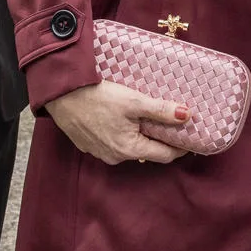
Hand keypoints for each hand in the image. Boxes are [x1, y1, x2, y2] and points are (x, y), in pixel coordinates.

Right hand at [44, 80, 189, 165]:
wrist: (60, 93)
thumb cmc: (97, 97)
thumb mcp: (134, 101)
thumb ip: (161, 111)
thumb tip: (187, 116)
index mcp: (129, 149)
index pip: (165, 155)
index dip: (180, 146)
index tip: (191, 135)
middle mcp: (115, 157)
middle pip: (147, 150)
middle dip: (160, 137)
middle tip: (170, 120)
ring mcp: (99, 152)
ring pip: (128, 146)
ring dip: (139, 133)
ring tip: (146, 115)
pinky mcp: (88, 143)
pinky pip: (112, 141)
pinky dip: (121, 131)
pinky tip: (120, 115)